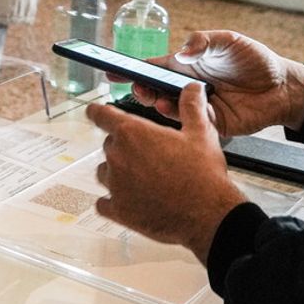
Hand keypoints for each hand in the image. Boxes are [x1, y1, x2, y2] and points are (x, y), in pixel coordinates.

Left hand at [86, 84, 246, 261]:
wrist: (207, 215)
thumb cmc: (203, 174)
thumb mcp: (201, 133)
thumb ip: (192, 107)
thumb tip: (193, 88)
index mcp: (133, 133)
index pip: (101, 115)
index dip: (98, 112)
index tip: (95, 112)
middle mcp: (118, 157)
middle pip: (108, 145)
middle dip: (123, 147)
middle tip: (148, 155)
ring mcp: (115, 185)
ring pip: (105, 172)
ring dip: (117, 173)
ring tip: (143, 178)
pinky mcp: (118, 210)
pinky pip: (103, 203)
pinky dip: (112, 201)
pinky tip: (130, 200)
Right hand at [130, 30, 303, 135]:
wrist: (282, 87)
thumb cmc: (255, 60)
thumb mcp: (230, 41)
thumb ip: (205, 42)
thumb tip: (183, 52)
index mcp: (188, 66)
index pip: (154, 67)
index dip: (132, 69)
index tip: (111, 70)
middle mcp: (188, 88)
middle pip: (156, 90)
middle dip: (141, 90)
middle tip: (136, 88)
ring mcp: (198, 107)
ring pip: (169, 109)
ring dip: (157, 104)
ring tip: (154, 99)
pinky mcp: (211, 124)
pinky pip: (190, 123)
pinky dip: (180, 117)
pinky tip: (176, 109)